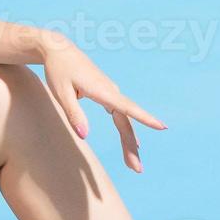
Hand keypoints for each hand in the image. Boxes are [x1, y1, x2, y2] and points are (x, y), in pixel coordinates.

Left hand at [40, 35, 165, 171]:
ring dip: (129, 142)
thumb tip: (84, 136)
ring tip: (133, 165)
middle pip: (127, 122)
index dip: (145, 118)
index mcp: (102, 90)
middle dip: (131, 146)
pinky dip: (125, 131)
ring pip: (124, 120)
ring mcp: (110, 92)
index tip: (162, 127)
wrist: (58, 49)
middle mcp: (111, 91)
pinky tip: (132, 144)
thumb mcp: (61, 93)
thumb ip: (74, 114)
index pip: (127, 108)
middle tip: (137, 169)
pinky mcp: (107, 94)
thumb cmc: (58, 70)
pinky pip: (120, 115)